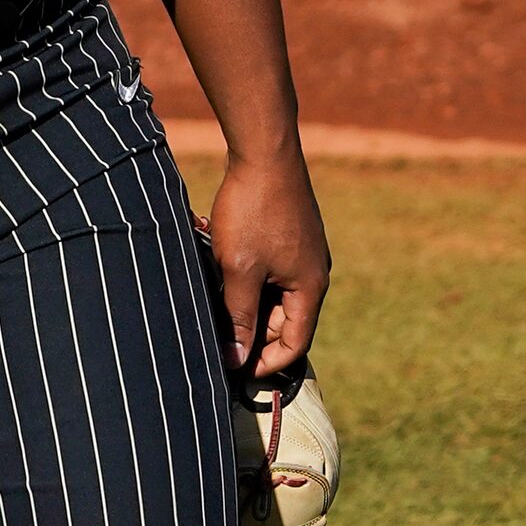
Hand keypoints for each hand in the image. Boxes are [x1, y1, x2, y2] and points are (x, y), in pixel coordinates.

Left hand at [207, 150, 329, 375]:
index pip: (295, 343)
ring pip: (273, 295)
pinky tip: (217, 276)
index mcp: (310, 288)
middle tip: (217, 344)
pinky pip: (268, 271)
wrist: (263, 153)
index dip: (267, 362)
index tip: (235, 372)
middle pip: (284, 320)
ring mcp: (301, 252)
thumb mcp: (239, 269)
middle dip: (253, 336)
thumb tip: (237, 358)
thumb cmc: (252, 211)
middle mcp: (313, 273)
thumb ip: (240, 315)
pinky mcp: (286, 235)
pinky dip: (246, 281)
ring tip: (212, 312)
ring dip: (246, 307)